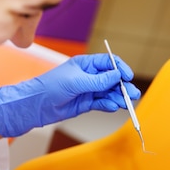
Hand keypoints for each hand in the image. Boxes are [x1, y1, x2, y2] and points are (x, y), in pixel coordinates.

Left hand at [0, 54, 140, 136]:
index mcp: (86, 64)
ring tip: (126, 103)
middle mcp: (89, 76)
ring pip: (109, 92)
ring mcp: (88, 90)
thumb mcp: (77, 81)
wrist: (36, 105)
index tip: (128, 77)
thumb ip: (99, 80)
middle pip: (112, 79)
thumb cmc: (51, 87)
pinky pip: (102, 103)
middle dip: (123, 86)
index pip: (109, 63)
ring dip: (118, 97)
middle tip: (133, 94)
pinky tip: (114, 106)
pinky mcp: (86, 103)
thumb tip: (117, 76)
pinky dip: (109, 105)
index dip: (120, 69)